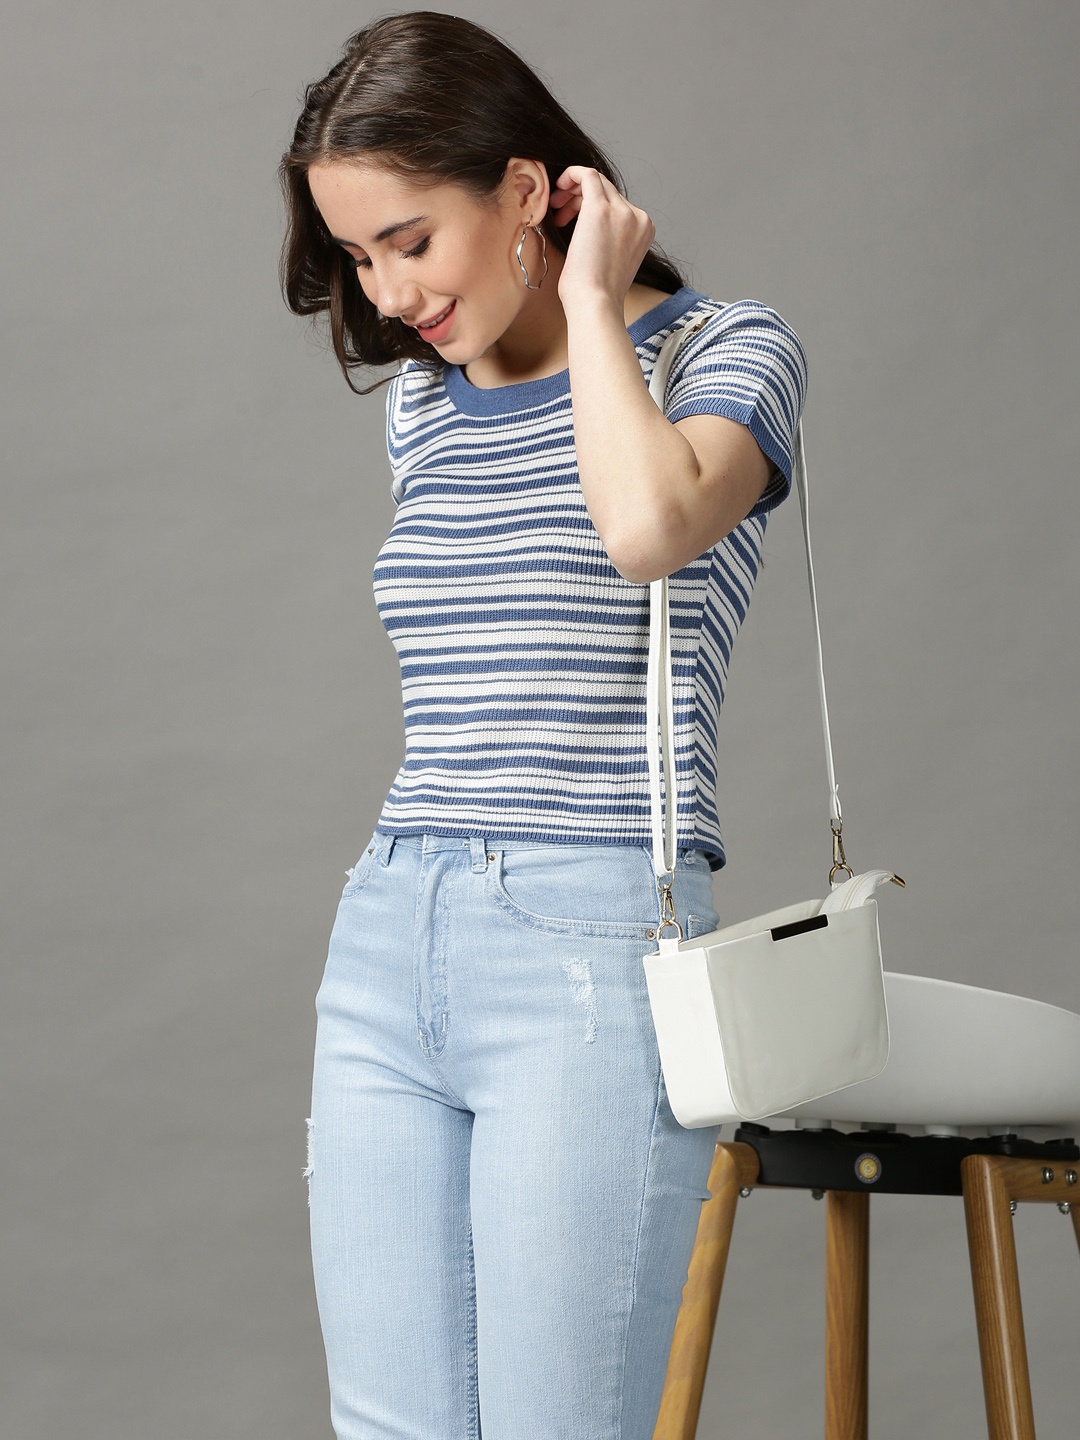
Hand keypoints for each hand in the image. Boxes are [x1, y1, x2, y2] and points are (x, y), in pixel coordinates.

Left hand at [548, 165, 655, 310]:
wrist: (595, 304)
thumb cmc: (597, 294)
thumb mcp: (612, 263)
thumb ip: (612, 240)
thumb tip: (593, 232)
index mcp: (644, 230)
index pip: (618, 205)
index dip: (592, 207)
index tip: (573, 219)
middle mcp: (638, 218)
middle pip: (608, 191)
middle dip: (581, 198)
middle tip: (560, 214)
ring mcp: (622, 211)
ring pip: (597, 182)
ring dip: (574, 192)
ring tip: (557, 210)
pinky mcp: (601, 208)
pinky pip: (587, 175)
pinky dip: (571, 175)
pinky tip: (558, 188)